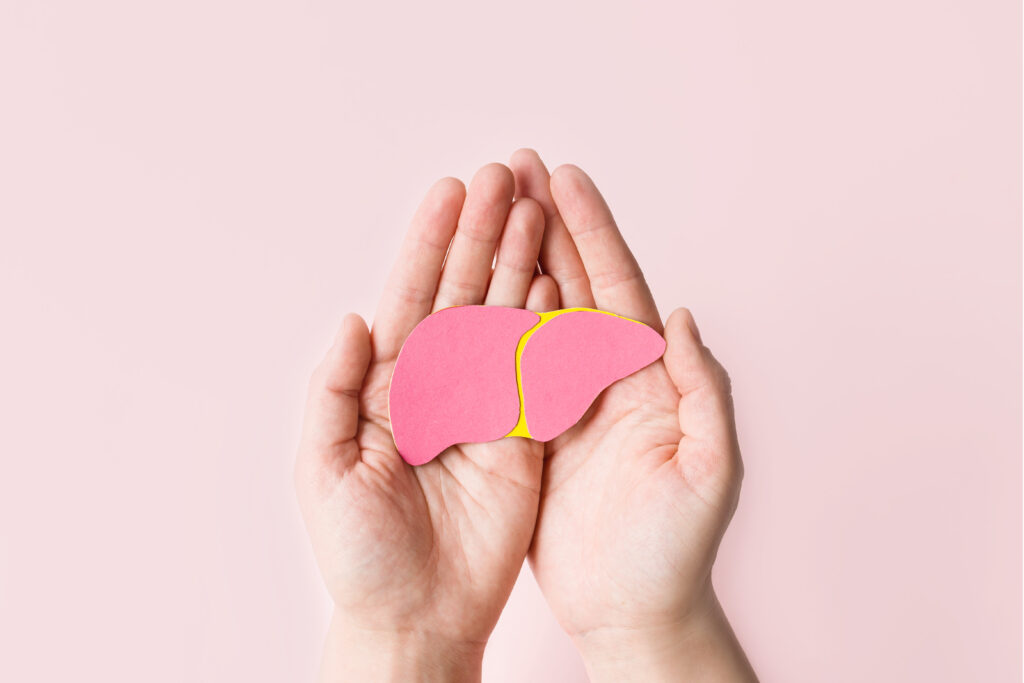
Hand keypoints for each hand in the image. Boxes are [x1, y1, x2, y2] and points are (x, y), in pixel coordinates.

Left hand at [294, 164, 558, 681]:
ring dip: (518, 262)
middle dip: (482, 233)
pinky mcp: (522, 436)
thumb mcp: (323, 468)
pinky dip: (547, 324)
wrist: (415, 614)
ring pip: (504, 319)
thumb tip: (354, 317)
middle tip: (505, 174)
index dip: (430, 243)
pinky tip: (554, 281)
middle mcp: (437, 385)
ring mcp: (483, 407)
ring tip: (536, 207)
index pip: (412, 298)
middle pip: (463, 293)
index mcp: (387, 386)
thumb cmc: (358, 551)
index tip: (451, 190)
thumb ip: (335, 389)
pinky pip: (537, 371)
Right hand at [509, 149, 756, 680]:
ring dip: (513, 259)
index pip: (619, 286)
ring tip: (486, 210)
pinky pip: (504, 370)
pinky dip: (487, 325)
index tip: (565, 177)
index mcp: (648, 376)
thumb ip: (704, 390)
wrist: (635, 610)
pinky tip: (464, 290)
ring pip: (533, 315)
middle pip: (573, 283)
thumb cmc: (680, 548)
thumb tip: (683, 316)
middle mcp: (605, 378)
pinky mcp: (530, 435)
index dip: (593, 230)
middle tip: (514, 168)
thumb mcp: (711, 469)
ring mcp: (565, 403)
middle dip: (545, 223)